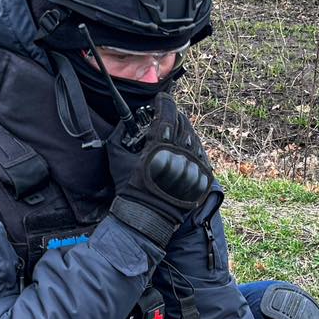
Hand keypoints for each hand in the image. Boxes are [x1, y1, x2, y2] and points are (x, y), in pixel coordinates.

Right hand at [106, 94, 213, 249]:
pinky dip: (193, 149)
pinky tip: (185, 149)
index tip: (160, 99)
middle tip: (166, 115)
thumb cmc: (129, 189)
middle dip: (174, 115)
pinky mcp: (202, 178)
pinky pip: (201, 156)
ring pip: (194, 139)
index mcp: (160, 146)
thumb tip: (123, 121)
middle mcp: (180, 154)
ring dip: (184, 131)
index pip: (167, 115)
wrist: (146, 218)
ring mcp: (193, 166)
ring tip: (176, 132)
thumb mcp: (117, 158)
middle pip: (183, 124)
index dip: (164, 103)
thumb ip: (118, 135)